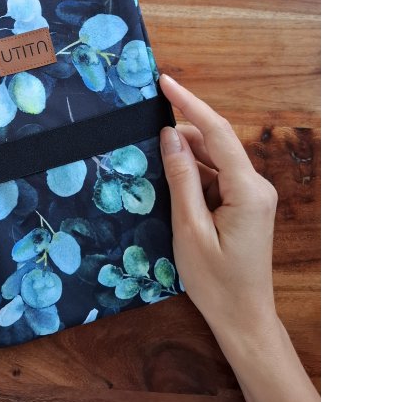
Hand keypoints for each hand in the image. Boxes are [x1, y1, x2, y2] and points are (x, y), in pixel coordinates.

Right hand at [158, 74, 279, 344]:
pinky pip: (216, 177)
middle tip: (145, 118)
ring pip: (214, 159)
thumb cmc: (217, 283)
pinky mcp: (245, 205)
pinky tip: (169, 177)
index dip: (189, 103)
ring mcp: (252, 196)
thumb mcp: (190, 229)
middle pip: (215, 142)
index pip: (216, 133)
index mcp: (248, 191)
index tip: (165, 82)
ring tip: (151, 153)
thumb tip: (170, 135)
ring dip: (185, 154)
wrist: (244, 318)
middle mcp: (256, 186)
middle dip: (181, 129)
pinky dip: (193, 173)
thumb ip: (181, 179)